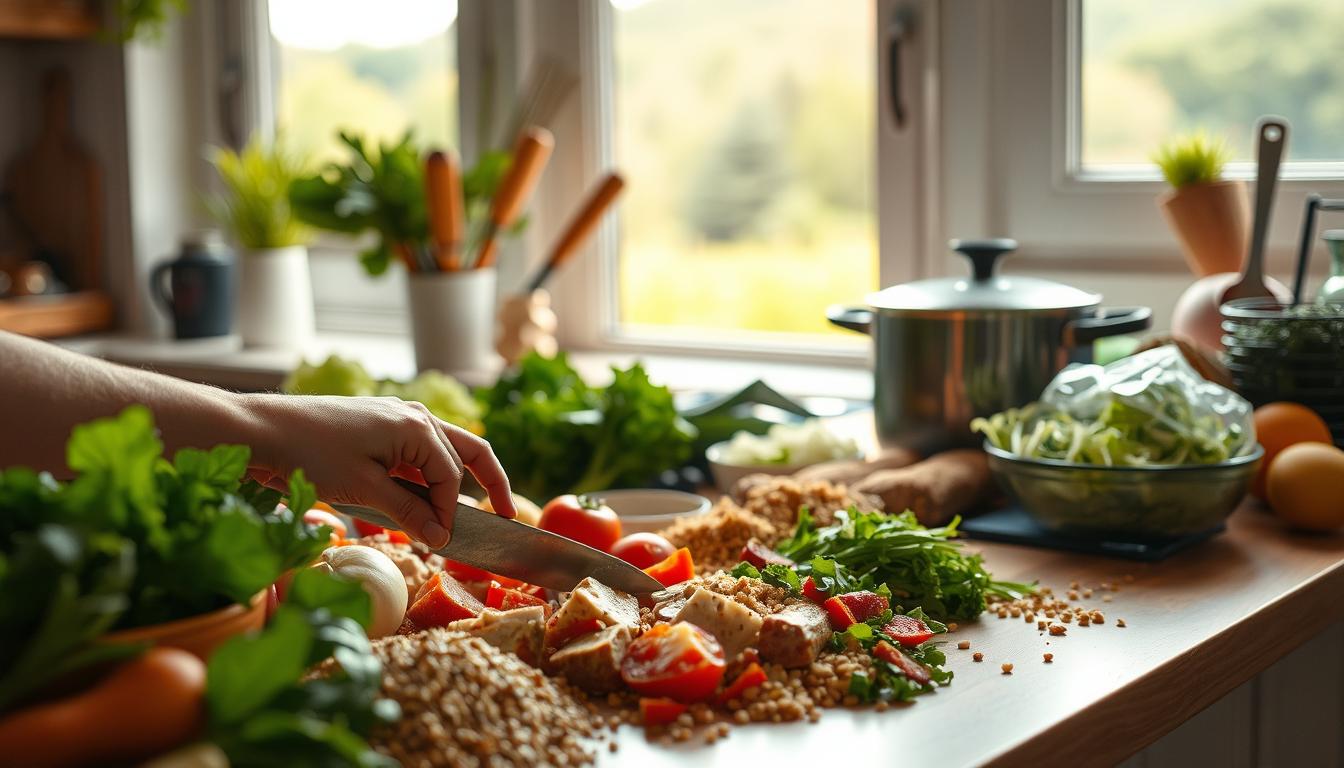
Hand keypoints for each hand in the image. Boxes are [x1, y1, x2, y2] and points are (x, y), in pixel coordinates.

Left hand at [240, 394, 516, 546]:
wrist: (261, 431)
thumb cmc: (310, 454)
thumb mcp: (364, 490)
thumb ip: (409, 513)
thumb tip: (441, 536)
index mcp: (418, 426)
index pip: (452, 477)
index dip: (451, 514)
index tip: (445, 544)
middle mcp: (415, 416)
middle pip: (468, 452)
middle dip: (488, 484)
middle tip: (505, 515)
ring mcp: (397, 418)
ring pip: (444, 452)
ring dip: (454, 482)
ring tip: (461, 515)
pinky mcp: (379, 427)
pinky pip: (417, 453)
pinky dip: (426, 477)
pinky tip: (423, 500)